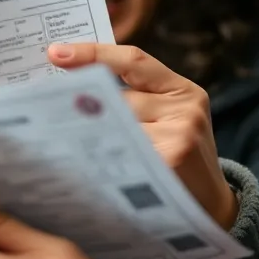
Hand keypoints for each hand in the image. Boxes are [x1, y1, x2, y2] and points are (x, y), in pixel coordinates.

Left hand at [48, 42, 236, 230]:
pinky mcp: (172, 160)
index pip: (132, 60)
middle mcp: (186, 107)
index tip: (55, 53)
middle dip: (85, 108)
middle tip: (47, 112)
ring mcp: (181, 134)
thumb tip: (71, 88)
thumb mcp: (166, 120)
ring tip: (73, 149)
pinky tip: (90, 167)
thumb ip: (133, 99)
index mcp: (182, 89)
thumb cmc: (176, 157)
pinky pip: (122, 151)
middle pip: (118, 98)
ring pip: (117, 124)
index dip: (92, 53)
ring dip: (93, 138)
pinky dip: (103, 157)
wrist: (211, 206)